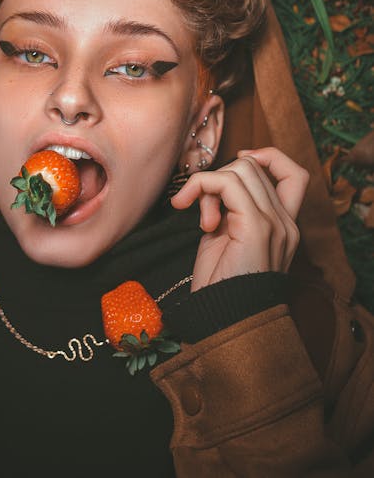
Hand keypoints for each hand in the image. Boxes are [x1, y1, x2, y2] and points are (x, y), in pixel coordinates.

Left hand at [171, 147, 308, 291]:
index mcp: (283, 226)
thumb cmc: (219, 285)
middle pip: (255, 167)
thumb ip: (229, 210)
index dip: (267, 158)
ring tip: (200, 218)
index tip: (235, 164)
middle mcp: (286, 223)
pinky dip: (201, 186)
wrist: (223, 320)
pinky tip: (185, 207)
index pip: (293, 174)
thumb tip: (213, 185)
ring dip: (208, 185)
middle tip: (203, 212)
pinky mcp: (257, 227)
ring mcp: (275, 224)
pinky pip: (227, 182)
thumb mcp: (225, 238)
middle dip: (219, 179)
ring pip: (242, 169)